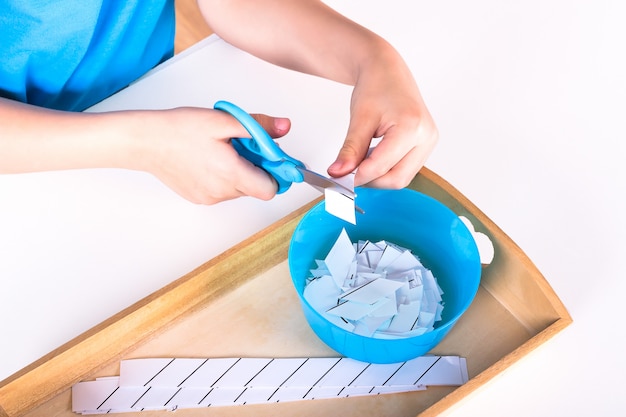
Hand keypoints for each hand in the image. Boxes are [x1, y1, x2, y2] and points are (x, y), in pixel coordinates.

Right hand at [136, 107, 290, 204]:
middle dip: (256, 168)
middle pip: (256, 188)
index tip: (273, 158)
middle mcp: (221, 192)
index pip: (270, 189)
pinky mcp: (199, 198)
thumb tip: (285, 127)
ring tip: (222, 151)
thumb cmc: (179, 129)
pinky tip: (209, 160)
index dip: (276, 173)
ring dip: (239, 172)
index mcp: (230, 173)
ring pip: (239, 190)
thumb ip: (259, 127)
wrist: (146, 141)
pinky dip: (224, 178)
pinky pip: (222, 191)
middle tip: (242, 146)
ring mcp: (209, 198)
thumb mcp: (224, 121)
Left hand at [327, 47, 437, 188]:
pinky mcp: (425, 147)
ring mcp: (428, 143)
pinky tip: (373, 156)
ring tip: (362, 158)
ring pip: (401, 178)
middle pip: (396, 179)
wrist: (387, 71)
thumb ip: (349, 150)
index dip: (358, 176)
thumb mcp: (359, 118)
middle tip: (349, 171)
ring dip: (378, 176)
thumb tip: (338, 173)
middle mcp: (426, 136)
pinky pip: (405, 170)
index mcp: (411, 127)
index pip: (381, 166)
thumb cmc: (376, 86)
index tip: (340, 178)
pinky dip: (386, 170)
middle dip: (370, 179)